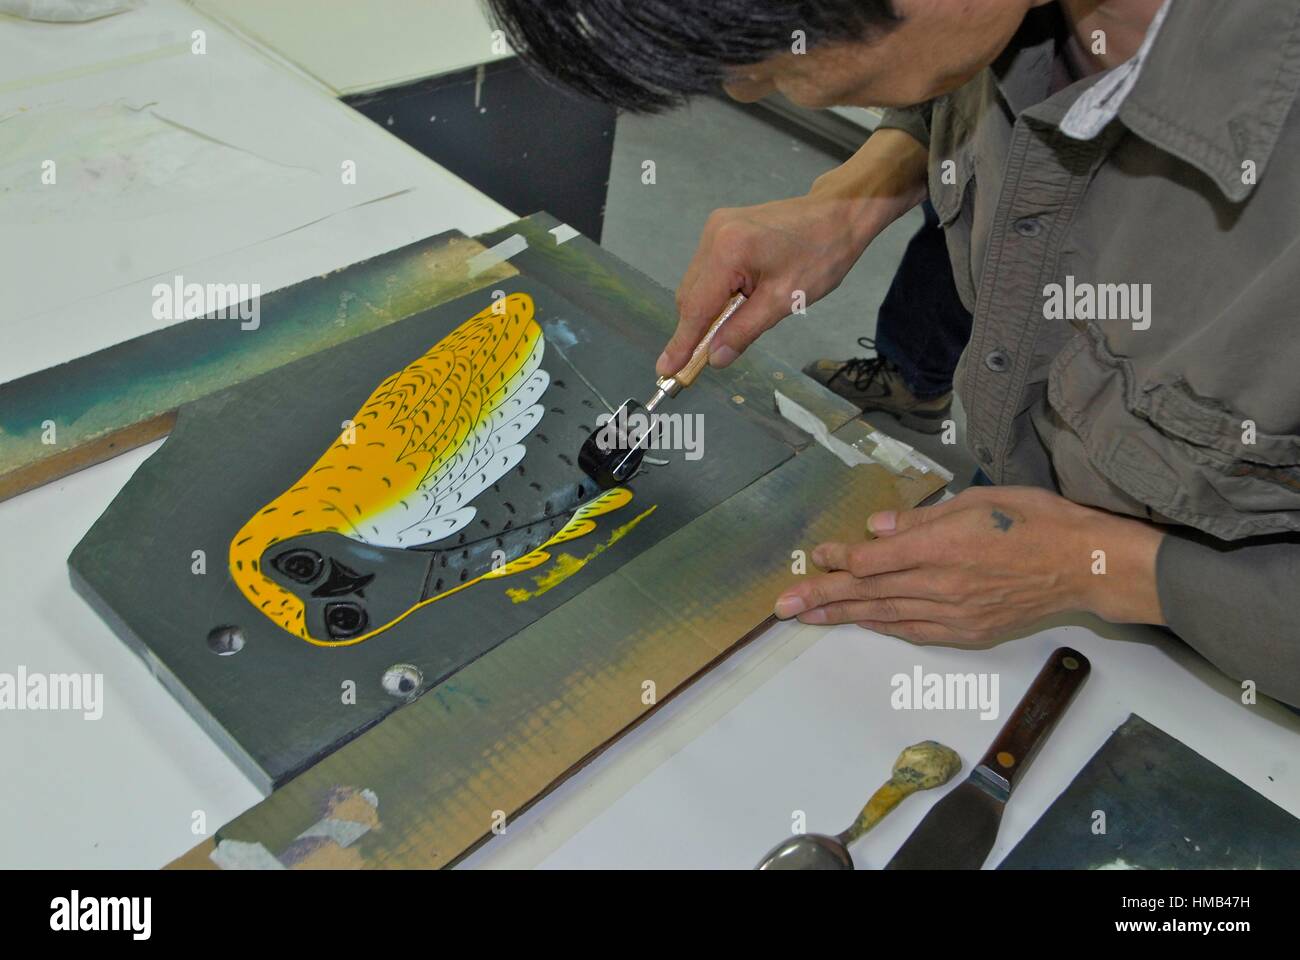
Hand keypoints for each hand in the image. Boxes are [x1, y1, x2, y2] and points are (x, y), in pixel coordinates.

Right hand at [658, 128, 927, 376]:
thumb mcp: (784, 301)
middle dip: (696, 329)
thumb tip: (715, 358)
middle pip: (690, 296)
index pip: (696, 308)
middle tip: (702, 362)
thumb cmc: (821, 255)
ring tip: (736, 324)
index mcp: (728, 251)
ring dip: (708, 312)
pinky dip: (716, 294)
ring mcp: (715, 229)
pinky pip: (707, 272)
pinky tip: (738, 302)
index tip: (666, 370)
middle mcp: (713, 235)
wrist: (838, 213)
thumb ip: (744, 331)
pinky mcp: (721, 229)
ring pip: (697, 285)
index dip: (682, 343)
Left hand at [773, 486, 1165, 644]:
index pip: (872, 559)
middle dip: (821, 598)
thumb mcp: (977, 501)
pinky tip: (862, 625)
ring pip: (886, 616)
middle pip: (869, 592)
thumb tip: (877, 529)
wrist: (1084, 565)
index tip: (816, 555)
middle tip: (783, 606)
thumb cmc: (1035, 520)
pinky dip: (885, 627)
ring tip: (808, 619)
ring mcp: (955, 613)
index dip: (839, 559)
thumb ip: (922, 520)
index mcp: (941, 546)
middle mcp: (941, 585)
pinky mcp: (970, 631)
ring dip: (843, 617)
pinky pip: (916, 631)